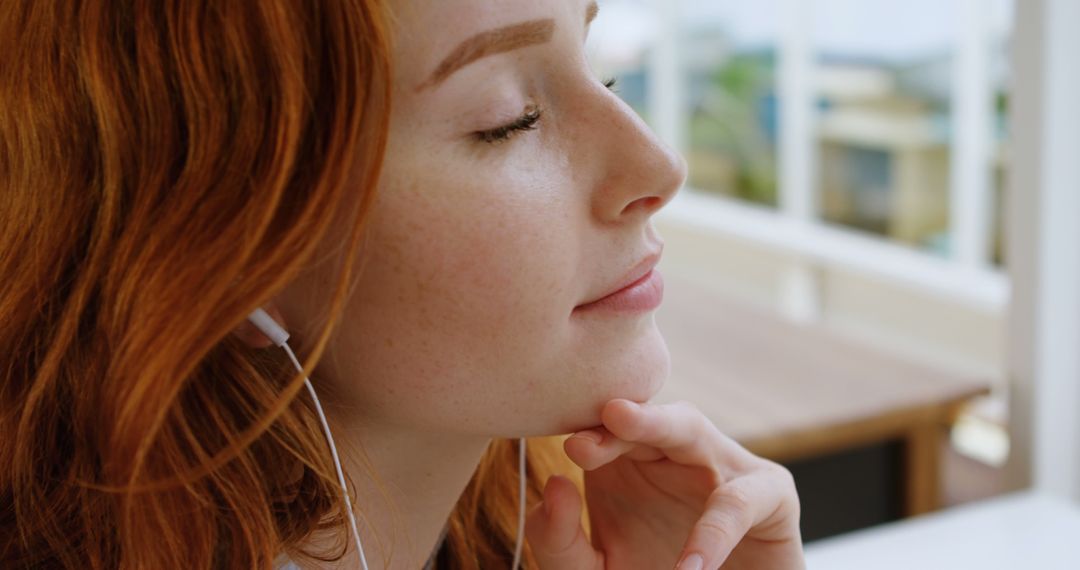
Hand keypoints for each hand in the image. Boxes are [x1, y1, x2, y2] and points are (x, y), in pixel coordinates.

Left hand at [525, 399, 804, 568]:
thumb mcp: (595, 568)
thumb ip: (562, 540)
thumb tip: (556, 483)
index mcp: (628, 460)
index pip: (603, 430)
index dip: (590, 430)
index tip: (569, 444)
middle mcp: (673, 452)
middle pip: (646, 417)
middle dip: (627, 414)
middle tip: (606, 412)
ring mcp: (721, 465)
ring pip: (692, 429)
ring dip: (661, 424)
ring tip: (621, 419)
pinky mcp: (771, 494)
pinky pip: (739, 502)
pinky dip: (714, 533)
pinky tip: (689, 566)